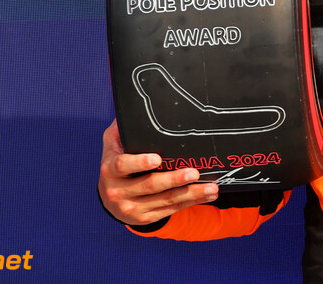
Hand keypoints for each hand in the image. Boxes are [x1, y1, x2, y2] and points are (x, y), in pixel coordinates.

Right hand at [98, 119, 217, 225]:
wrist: (111, 197)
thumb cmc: (117, 163)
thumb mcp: (114, 143)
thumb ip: (124, 127)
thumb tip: (136, 105)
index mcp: (110, 170)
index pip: (124, 165)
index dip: (140, 162)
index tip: (157, 158)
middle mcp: (118, 191)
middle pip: (150, 185)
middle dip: (174, 180)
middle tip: (194, 172)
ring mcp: (131, 207)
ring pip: (165, 201)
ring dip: (191, 194)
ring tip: (211, 187)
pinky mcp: (145, 218)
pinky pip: (171, 210)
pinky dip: (191, 202)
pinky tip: (207, 195)